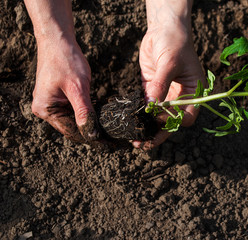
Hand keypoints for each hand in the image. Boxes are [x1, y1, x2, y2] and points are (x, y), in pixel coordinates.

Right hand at [24, 0, 99, 141]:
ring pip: (74, 121)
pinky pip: (74, 112)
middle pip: (72, 129)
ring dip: (91, 126)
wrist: (58, 41)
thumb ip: (84, 111)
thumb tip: (92, 134)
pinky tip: (101, 120)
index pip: (72, 131)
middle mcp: (45, 110)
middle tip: (113, 141)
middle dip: (92, 134)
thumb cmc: (65, 60)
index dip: (92, 139)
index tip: (109, 145)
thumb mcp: (77, 87)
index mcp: (46, 109)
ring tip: (110, 134)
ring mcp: (51, 104)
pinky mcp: (59, 99)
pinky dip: (87, 115)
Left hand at [133, 21, 204, 148]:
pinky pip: (147, 105)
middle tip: (142, 143)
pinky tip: (130, 121)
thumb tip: (151, 107)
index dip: (173, 122)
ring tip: (134, 139)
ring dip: (147, 127)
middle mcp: (181, 96)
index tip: (158, 122)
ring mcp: (166, 94)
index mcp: (194, 92)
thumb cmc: (174, 43)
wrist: (164, 28)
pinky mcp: (152, 89)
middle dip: (157, 133)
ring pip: (158, 116)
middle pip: (171, 121)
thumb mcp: (169, 63)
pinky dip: (140, 114)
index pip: (187, 116)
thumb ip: (160, 85)